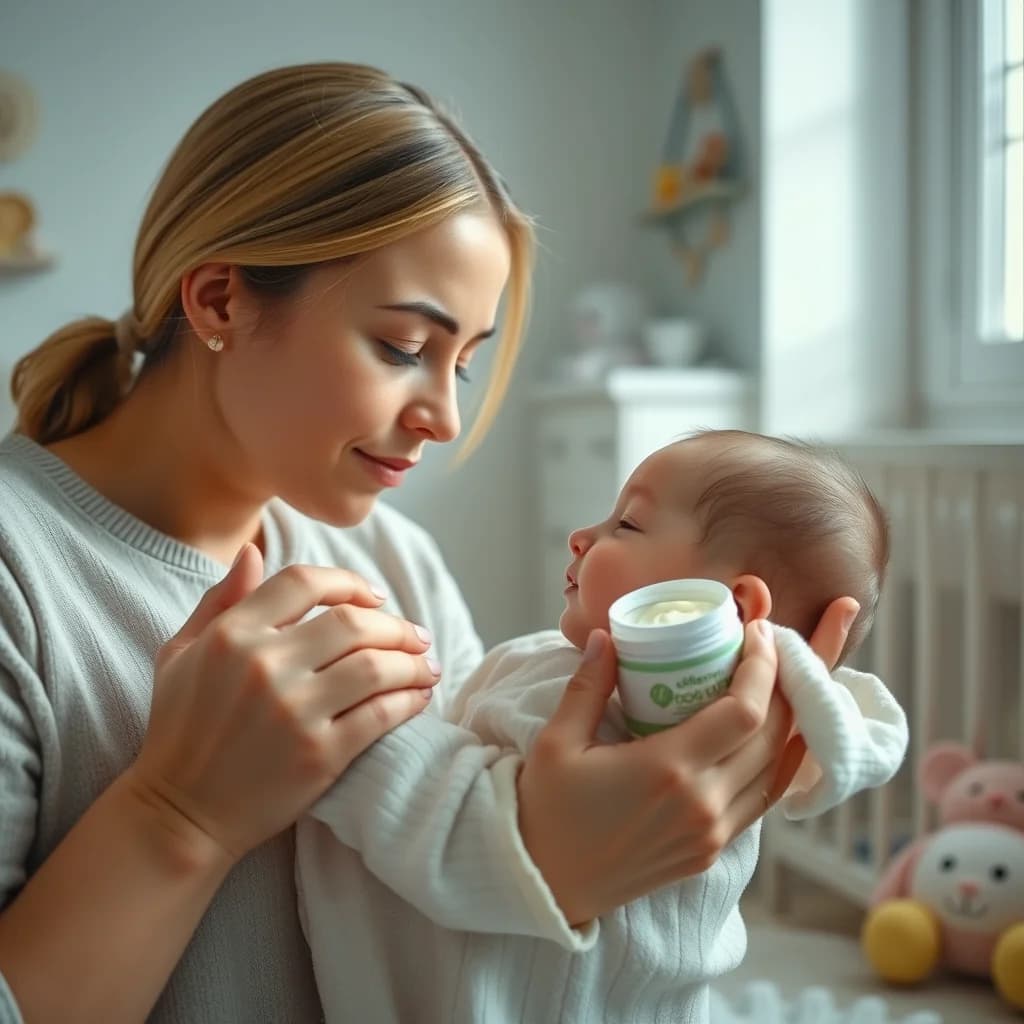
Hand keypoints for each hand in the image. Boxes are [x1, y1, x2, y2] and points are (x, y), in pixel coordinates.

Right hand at [126, 544, 439, 864]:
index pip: (305, 582)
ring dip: (412, 662)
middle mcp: (264, 665)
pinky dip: (409, 700)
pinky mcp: (319, 754)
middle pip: (353, 622)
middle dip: (395, 626)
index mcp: (232, 634)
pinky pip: (382, 714)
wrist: (179, 815)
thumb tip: (252, 551)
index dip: (349, 582)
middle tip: (416, 636)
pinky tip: (419, 697)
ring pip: (375, 665)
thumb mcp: (181, 654)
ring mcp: (294, 711)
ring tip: (427, 666)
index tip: (375, 597)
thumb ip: (220, 600)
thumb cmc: (180, 730)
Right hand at [517, 599, 857, 923]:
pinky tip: (763, 738)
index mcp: (667, 770)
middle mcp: (702, 805)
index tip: (757, 633)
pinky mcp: (709, 853)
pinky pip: (761, 801)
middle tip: (766, 649)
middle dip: (781, 686)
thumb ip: (588, 685)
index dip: (762, 667)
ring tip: (771, 686)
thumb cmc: (546, 809)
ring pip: (775, 772)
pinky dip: (773, 764)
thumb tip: (606, 637)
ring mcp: (711, 834)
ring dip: (785, 725)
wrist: (543, 883)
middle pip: (772, 737)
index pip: (744, 712)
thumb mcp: (558, 741)